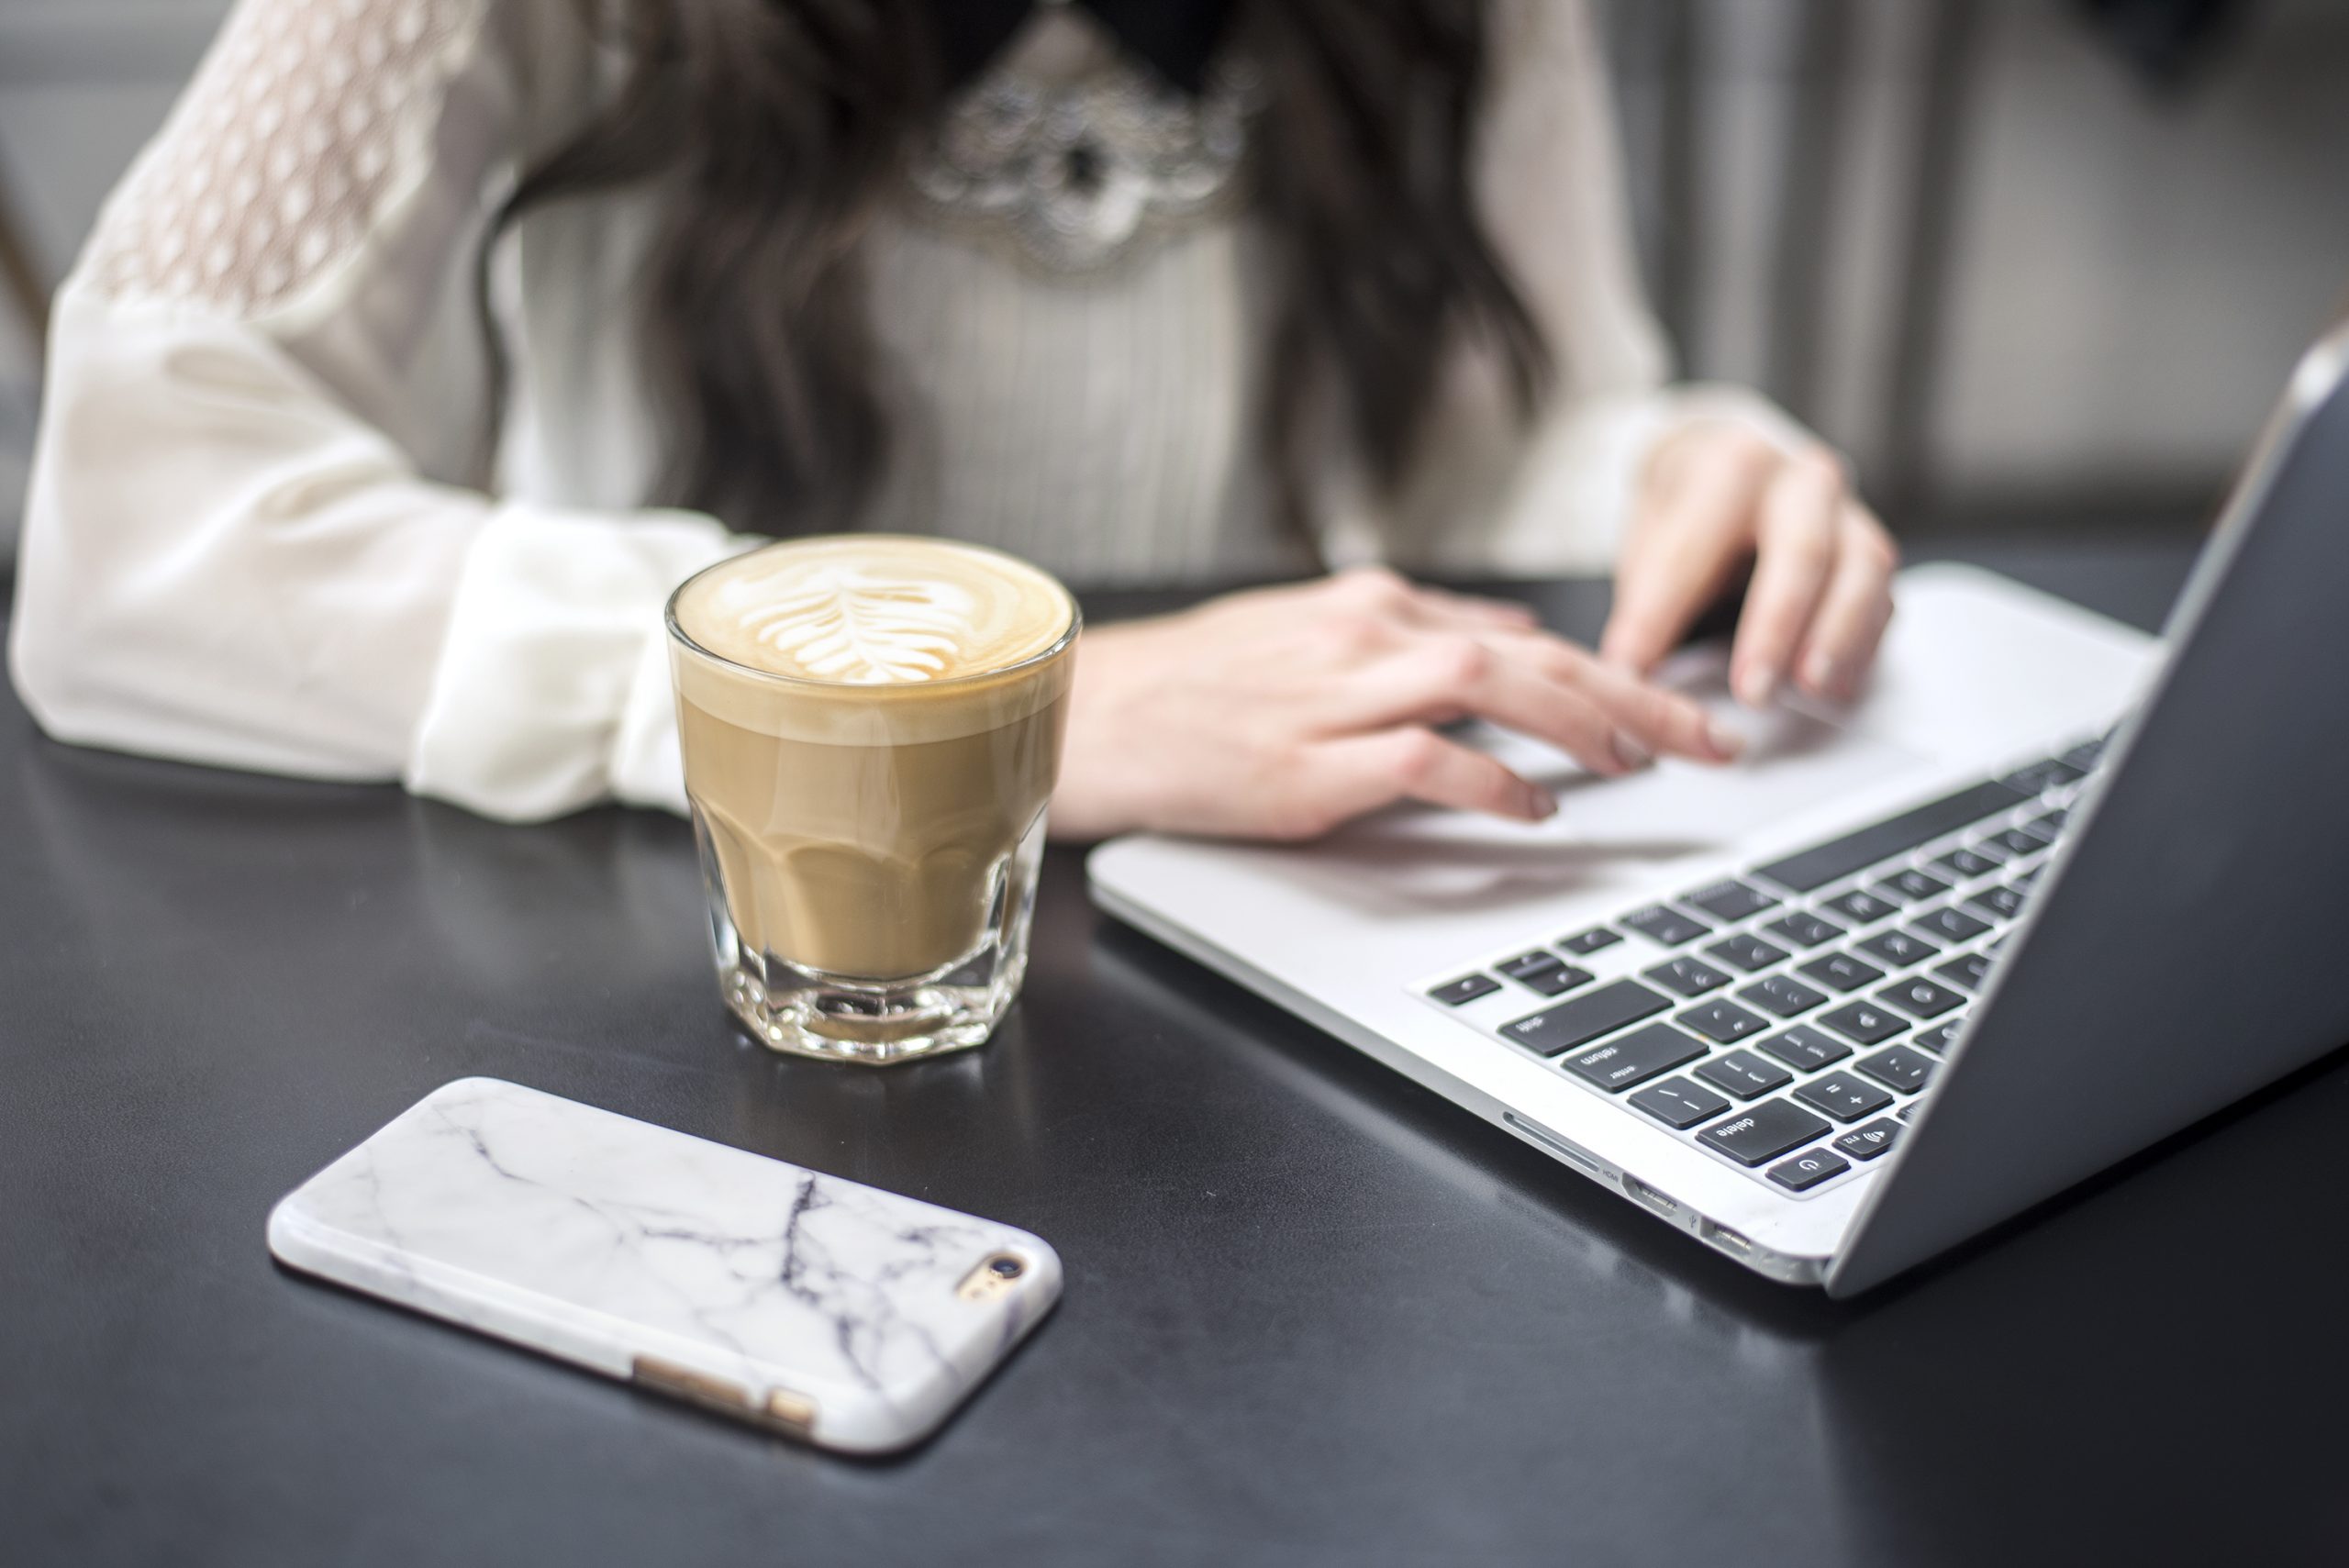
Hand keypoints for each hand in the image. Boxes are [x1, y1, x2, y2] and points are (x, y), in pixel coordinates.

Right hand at [1049, 567, 1741, 841]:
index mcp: (1370, 605)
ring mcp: (1336, 696)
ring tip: (1638, 764)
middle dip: (1636, 696)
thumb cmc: (1192, 687)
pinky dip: (1489, 784)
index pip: (1521, 635)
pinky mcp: (1309, 762)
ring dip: (1579, 725)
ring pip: (1490, 686)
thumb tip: (1515, 641)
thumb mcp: (1309, 634)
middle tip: (1710, 739)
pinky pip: (1424, 762)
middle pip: (1532, 656)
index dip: (1615, 673)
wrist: (1090, 714)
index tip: (1678, 709)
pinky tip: (1532, 809)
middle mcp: (1364, 635)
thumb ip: (1412, 633)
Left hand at [1600, 421, 1897, 706]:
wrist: (1729, 462)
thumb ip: (1642, 606)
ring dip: (1838, 637)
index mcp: (1729, 467)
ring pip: (1862, 570)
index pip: (1694, 551)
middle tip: (1751, 693)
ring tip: (1810, 691)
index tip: (1632, 673)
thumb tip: (1626, 680)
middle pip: (1802, 552)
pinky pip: (1882, 597)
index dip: (1659, 619)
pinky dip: (1862, 646)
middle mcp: (1799, 481)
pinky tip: (1835, 687)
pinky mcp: (1870, 549)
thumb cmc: (1688, 511)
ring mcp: (1847, 511)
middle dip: (1776, 628)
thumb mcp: (1649, 542)